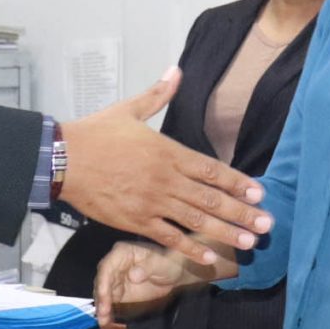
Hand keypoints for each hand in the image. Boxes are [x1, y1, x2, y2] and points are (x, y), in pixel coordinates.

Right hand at [61, 69, 271, 265]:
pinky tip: (210, 258)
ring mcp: (151, 202)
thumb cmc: (95, 133)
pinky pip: (168, 237)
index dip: (238, 182)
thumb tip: (175, 71)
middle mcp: (165, 179)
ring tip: (249, 242)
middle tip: (267, 224)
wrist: (62, 160)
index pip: (212, 169)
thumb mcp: (129, 109)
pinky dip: (189, 249)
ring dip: (225, 231)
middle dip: (242, 212)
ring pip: (195, 220)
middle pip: (211, 198)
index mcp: (167, 152)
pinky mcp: (135, 220)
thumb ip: (158, 95)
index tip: (258, 192)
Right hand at [93, 242, 197, 325]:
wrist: (174, 276)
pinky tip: (107, 321)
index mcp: (122, 252)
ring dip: (102, 307)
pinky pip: (109, 302)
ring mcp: (115, 279)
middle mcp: (114, 264)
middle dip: (101, 297)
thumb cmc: (168, 264)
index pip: (107, 266)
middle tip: (103, 312)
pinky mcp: (118, 293)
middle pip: (101, 281)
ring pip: (102, 293)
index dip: (103, 281)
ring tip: (104, 320)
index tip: (104, 295)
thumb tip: (132, 275)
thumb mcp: (162, 264)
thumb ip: (147, 268)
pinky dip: (107, 312)